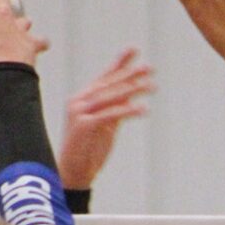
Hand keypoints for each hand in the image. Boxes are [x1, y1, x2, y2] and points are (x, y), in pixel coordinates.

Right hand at [60, 49, 153, 189]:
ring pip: (110, 96)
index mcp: (82, 99)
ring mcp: (79, 112)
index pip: (104, 77)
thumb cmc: (88, 152)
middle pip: (109, 84)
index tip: (134, 50)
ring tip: (151, 85)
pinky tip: (142, 108)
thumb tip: (131, 98)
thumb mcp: (105, 127)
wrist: (72, 174)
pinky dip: (127, 110)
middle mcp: (79, 101)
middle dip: (131, 74)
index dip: (120, 63)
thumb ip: (115, 110)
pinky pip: (109, 114)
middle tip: (150, 67)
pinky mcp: (83, 125)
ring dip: (133, 89)